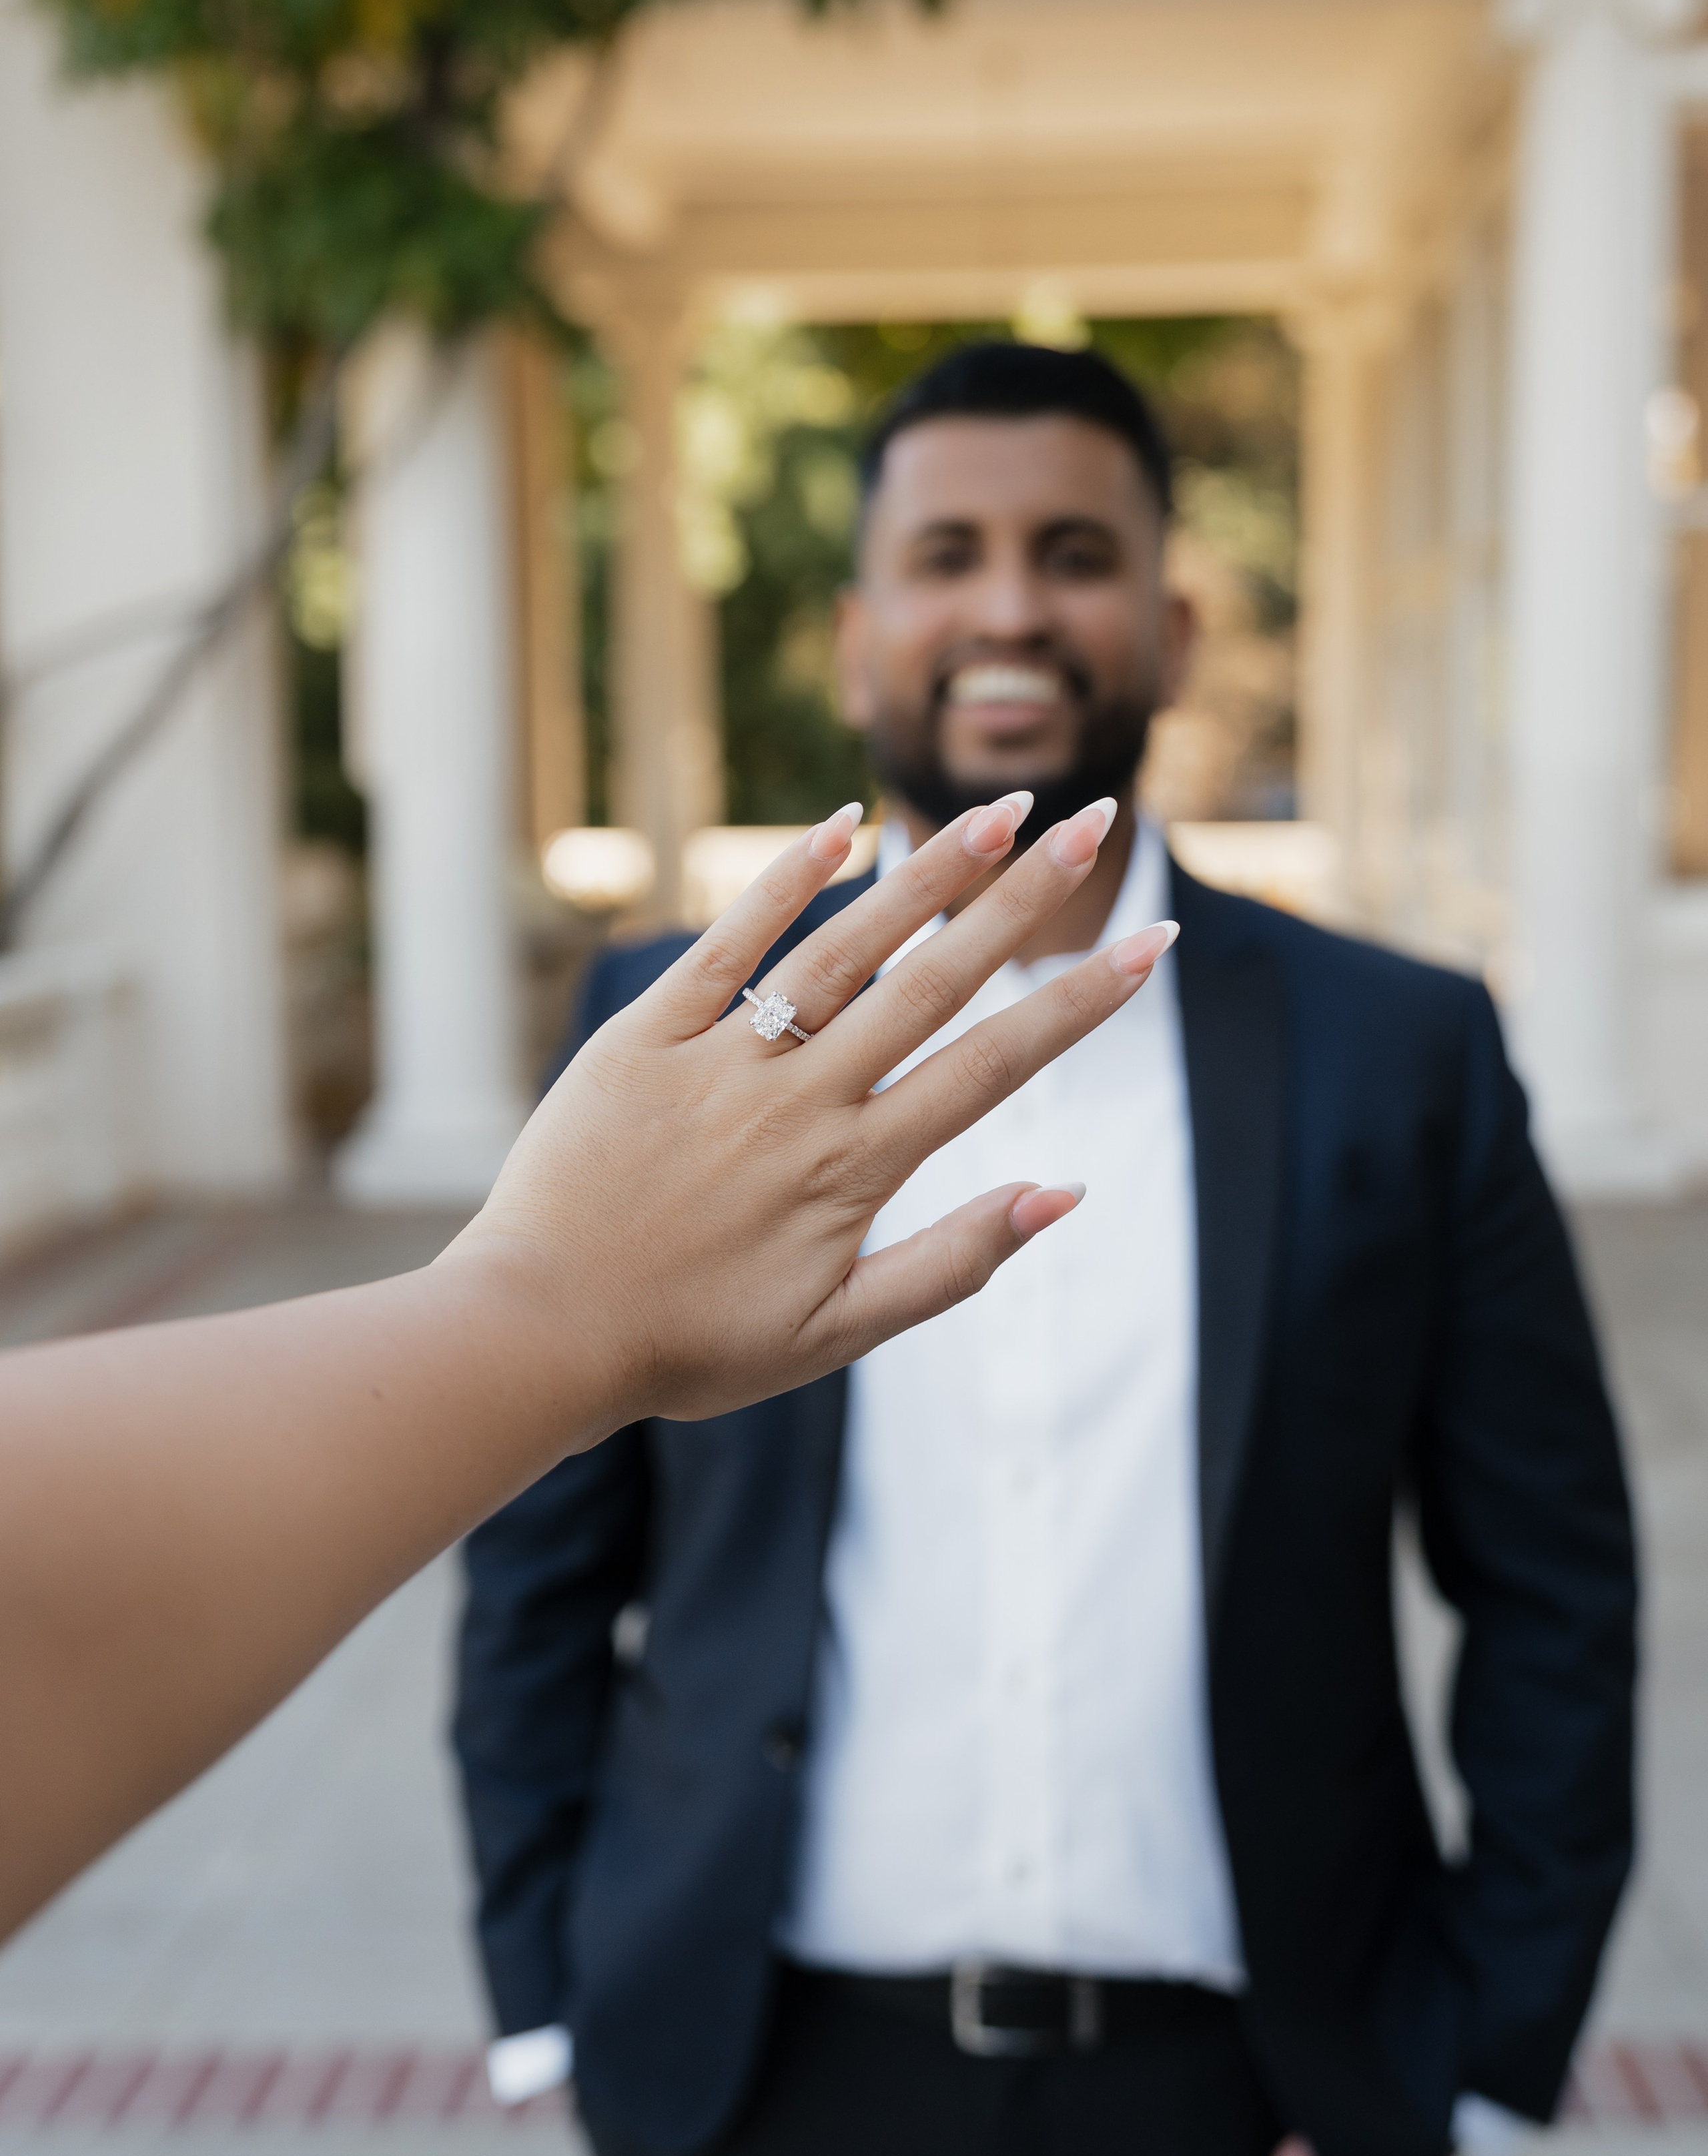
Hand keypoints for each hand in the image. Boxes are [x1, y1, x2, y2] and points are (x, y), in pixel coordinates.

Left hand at [455, 789, 1176, 1434]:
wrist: (538, 1333)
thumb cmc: (691, 1345)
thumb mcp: (837, 1333)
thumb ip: (954, 1261)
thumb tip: (1065, 1192)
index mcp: (856, 1168)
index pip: (995, 1063)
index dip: (1081, 1002)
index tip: (1152, 944)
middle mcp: (802, 1099)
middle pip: (936, 980)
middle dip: (1026, 898)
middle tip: (1095, 818)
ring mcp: (723, 1058)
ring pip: (845, 947)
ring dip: (928, 873)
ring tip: (1001, 810)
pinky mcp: (645, 1034)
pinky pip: (725, 941)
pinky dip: (785, 877)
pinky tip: (844, 822)